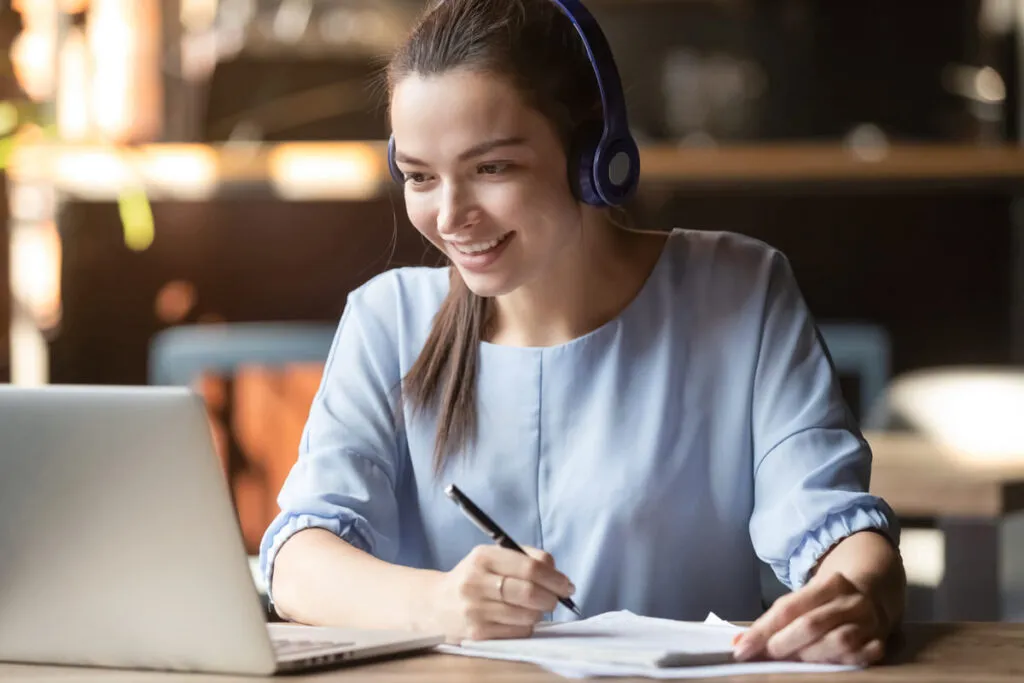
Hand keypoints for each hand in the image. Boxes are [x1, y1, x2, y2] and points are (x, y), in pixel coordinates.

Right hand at [427, 545, 574, 643]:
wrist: (435, 605)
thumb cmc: (474, 579)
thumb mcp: (492, 558)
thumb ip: (525, 558)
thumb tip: (556, 571)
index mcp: (483, 557)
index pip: (529, 567)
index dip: (554, 577)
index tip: (567, 584)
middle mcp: (476, 582)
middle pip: (530, 592)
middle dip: (551, 597)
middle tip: (556, 599)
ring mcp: (475, 610)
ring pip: (527, 615)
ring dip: (539, 613)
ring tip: (533, 607)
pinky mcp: (477, 634)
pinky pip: (518, 632)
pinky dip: (526, 626)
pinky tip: (517, 619)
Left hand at [733, 572, 888, 665]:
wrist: (874, 594)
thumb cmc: (828, 601)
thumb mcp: (805, 598)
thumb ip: (777, 619)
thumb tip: (741, 642)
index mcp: (830, 584)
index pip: (788, 608)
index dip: (763, 630)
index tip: (742, 648)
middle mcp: (851, 601)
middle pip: (811, 624)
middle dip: (783, 644)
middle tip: (766, 657)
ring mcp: (869, 622)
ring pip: (838, 642)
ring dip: (810, 656)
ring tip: (792, 664)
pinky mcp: (880, 642)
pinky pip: (860, 657)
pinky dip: (840, 664)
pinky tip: (824, 669)